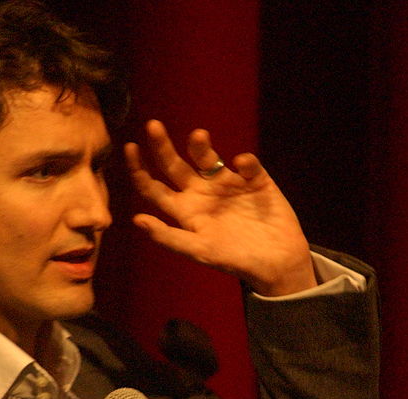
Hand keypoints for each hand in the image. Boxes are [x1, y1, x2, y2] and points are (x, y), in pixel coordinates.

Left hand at [125, 120, 316, 296]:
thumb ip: (169, 237)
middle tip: (152, 125)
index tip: (130, 148)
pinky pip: (248, 164)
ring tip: (198, 137)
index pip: (154, 188)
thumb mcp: (200, 251)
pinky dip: (245, 162)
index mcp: (185, 211)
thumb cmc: (236, 261)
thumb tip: (136, 219)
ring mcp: (228, 184)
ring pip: (207, 158)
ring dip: (200, 146)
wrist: (277, 264)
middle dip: (162, 146)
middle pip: (174, 165)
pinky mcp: (255, 180)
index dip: (139, 169)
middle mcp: (202, 193)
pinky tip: (242, 164)